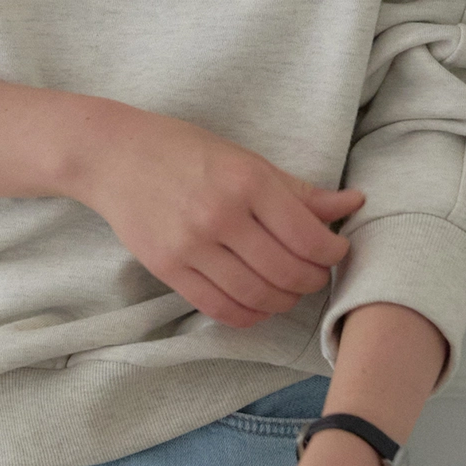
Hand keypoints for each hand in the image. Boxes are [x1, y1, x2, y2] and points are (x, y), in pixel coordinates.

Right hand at [73, 105, 364, 326]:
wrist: (113, 155)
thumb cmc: (183, 149)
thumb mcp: (243, 159)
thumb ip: (297, 190)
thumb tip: (353, 203)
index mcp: (246, 181)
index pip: (308, 237)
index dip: (333, 252)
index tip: (337, 250)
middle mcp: (221, 215)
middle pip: (288, 272)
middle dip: (312, 280)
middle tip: (316, 272)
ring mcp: (192, 246)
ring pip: (258, 296)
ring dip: (284, 300)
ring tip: (289, 288)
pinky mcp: (168, 270)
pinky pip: (221, 310)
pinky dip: (250, 315)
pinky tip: (259, 302)